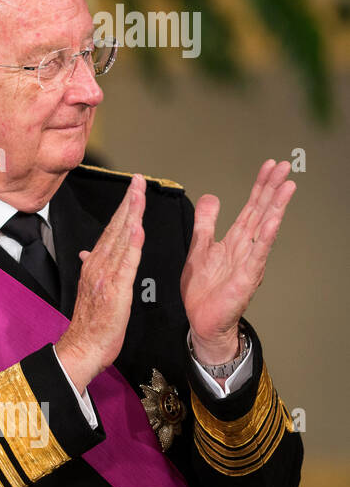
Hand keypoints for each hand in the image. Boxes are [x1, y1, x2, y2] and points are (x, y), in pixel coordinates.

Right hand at [55, 174, 145, 390]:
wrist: (84, 347)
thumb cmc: (91, 324)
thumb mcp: (91, 291)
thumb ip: (92, 269)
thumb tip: (85, 252)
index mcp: (93, 265)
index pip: (110, 231)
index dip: (123, 209)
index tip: (132, 190)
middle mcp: (97, 265)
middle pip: (115, 228)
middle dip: (128, 202)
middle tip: (137, 179)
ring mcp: (105, 276)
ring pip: (121, 239)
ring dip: (131, 214)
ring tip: (139, 193)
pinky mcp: (115, 289)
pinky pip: (126, 262)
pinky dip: (131, 243)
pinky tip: (137, 227)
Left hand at [181, 159, 294, 362]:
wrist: (202, 321)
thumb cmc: (204, 289)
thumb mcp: (199, 247)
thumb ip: (206, 222)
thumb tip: (212, 197)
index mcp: (234, 240)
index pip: (251, 207)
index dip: (260, 186)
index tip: (269, 166)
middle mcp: (246, 248)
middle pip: (261, 212)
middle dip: (272, 188)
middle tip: (284, 166)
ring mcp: (249, 262)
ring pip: (264, 229)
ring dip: (275, 207)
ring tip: (287, 187)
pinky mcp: (246, 277)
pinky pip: (257, 254)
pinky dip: (264, 237)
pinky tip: (272, 221)